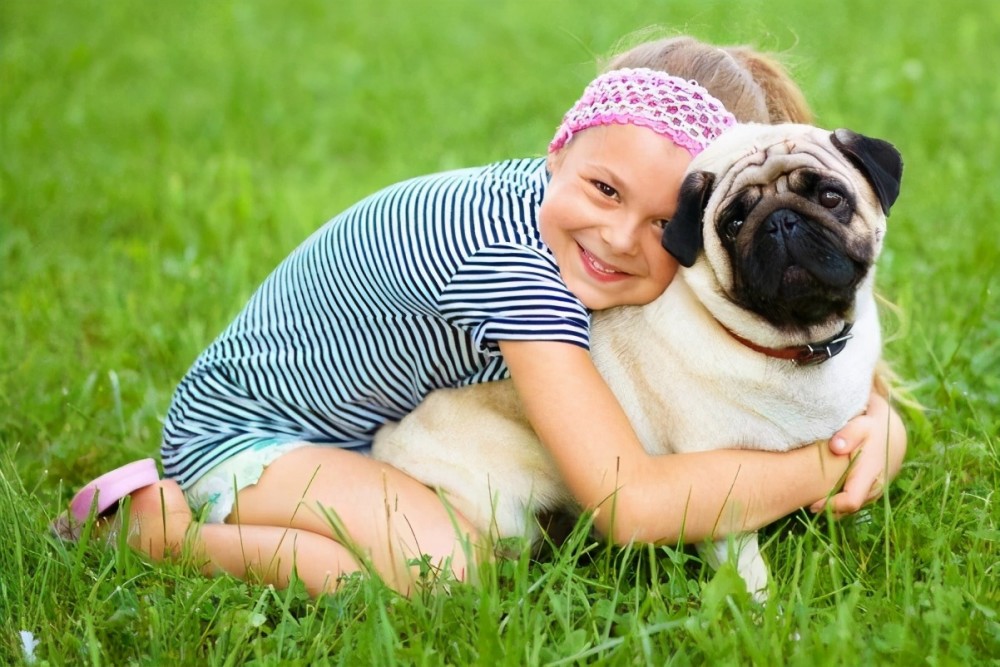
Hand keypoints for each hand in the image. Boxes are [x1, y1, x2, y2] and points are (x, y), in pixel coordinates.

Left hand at [810, 391, 906, 517]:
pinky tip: (824, 495)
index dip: (832, 506)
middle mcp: (874, 487)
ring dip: (834, 507)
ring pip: (852, 507)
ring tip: (811, 499)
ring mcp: (874, 491)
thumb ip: (849, 434)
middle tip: (805, 501)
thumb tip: (836, 447)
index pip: (852, 500)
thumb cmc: (872, 427)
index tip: (813, 503)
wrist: (893, 432)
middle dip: (828, 509)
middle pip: (849, 509)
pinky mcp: (872, 490)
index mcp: (870, 474)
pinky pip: (855, 501)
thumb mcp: (862, 425)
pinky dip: (840, 502)